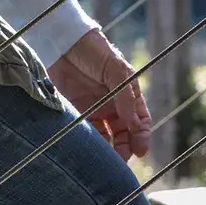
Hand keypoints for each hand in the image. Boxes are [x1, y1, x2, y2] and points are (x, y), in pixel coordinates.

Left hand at [48, 28, 150, 159]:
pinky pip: (86, 134)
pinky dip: (89, 144)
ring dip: (107, 151)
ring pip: (105, 138)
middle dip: (125, 149)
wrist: (63, 43)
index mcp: (127, 95)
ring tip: (106, 162)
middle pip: (124, 135)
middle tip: (121, 161)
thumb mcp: (115, 68)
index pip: (139, 121)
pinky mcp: (76, 113)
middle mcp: (113, 106)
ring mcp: (94, 111)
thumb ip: (125, 95)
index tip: (141, 150)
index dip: (141, 137)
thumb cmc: (94, 50)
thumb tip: (132, 123)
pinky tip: (90, 152)